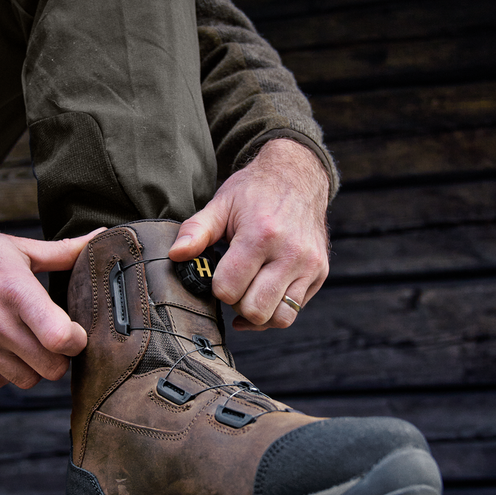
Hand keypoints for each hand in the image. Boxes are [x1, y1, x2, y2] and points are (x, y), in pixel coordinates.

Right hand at [0, 207, 102, 389]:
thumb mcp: (17, 246)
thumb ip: (62, 252)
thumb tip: (101, 238)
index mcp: (16, 290)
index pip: (60, 337)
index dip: (76, 341)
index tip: (75, 332)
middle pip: (50, 368)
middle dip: (60, 358)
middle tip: (54, 343)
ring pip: (25, 380)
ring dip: (32, 368)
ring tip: (27, 346)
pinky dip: (2, 374)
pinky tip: (0, 351)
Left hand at [169, 138, 329, 329]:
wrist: (298, 176)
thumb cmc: (255, 191)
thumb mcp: (221, 204)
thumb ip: (196, 230)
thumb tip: (175, 254)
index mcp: (261, 235)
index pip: (229, 289)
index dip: (217, 287)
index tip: (219, 273)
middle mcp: (290, 253)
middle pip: (256, 310)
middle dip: (238, 303)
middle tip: (235, 283)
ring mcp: (309, 264)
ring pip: (280, 318)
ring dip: (260, 312)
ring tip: (250, 292)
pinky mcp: (320, 272)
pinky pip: (295, 310)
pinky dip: (276, 309)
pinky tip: (264, 295)